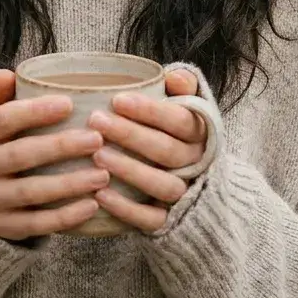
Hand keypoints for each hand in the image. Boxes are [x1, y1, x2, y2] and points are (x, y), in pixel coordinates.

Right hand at [0, 70, 108, 241]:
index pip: (3, 119)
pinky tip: (93, 205)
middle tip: (97, 139)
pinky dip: (65, 216)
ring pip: (31, 192)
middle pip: (20, 155)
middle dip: (60, 147)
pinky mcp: (4, 226)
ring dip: (69, 184)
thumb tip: (7, 74)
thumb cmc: (2, 144)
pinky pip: (36, 224)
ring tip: (103, 175)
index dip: (34, 111)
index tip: (69, 103)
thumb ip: (3, 94)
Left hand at [87, 69, 204, 233]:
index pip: (179, 120)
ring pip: (163, 185)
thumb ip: (182, 85)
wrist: (198, 180)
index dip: (149, 111)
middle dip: (130, 135)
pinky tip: (100, 194)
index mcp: (201, 133)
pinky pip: (152, 219)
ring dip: (130, 170)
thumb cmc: (177, 131)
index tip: (117, 100)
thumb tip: (174, 77)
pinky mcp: (171, 220)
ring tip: (98, 156)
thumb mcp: (185, 103)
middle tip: (97, 121)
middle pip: (167, 150)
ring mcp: (185, 194)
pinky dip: (127, 209)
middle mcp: (197, 164)